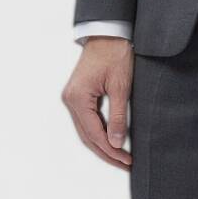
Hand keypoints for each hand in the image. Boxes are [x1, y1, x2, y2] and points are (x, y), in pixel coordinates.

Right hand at [61, 37, 133, 167]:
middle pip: (87, 136)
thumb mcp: (121, 87)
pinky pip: (87, 120)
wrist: (108, 34)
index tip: (127, 161)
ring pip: (86, 130)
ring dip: (102, 145)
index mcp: (77, 98)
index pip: (95, 134)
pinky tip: (112, 141)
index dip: (111, 150)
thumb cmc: (115, 55)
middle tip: (125, 164)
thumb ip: (118, 117)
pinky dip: (99, 132)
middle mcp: (70, 100)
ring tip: (120, 157)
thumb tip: (117, 143)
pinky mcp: (78, 95)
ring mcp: (72, 98)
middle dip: (106, 152)